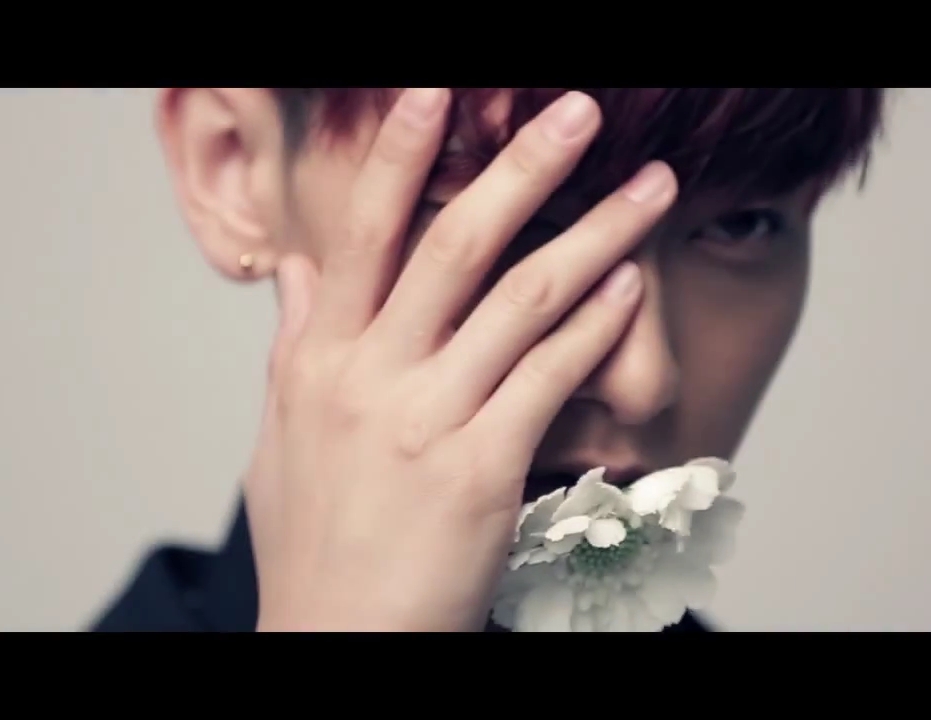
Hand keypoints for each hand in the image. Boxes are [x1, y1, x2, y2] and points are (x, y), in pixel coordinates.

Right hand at [249, 88, 677, 630]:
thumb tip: (302, 269)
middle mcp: (371, 376)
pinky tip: (630, 286)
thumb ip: (296, 343)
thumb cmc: (314, 544)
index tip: (436, 92)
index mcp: (322, 359)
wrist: (336, 640)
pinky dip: (596, 326)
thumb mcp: (282, 435)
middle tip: (581, 111)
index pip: (365, 234)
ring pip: (523, 300)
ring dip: (596, 234)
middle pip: (456, 245)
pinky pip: (549, 377)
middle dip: (524, 167)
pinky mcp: (480, 470)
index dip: (401, 154)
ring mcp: (426, 420)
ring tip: (649, 188)